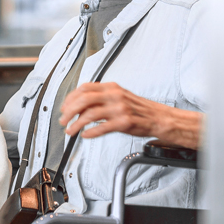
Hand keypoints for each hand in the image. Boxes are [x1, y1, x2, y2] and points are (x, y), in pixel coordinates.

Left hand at [59, 82, 202, 149]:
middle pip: (84, 100)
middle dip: (69, 111)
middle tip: (63, 120)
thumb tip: (81, 105)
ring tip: (71, 131)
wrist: (159, 118)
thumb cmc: (139, 110)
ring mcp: (120, 109)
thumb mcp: (120, 97)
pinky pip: (101, 128)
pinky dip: (90, 132)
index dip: (70, 98)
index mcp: (112, 87)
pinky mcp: (124, 123)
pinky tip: (85, 135)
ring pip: (90, 114)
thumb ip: (102, 98)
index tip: (64, 107)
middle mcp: (115, 96)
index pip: (84, 88)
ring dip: (76, 124)